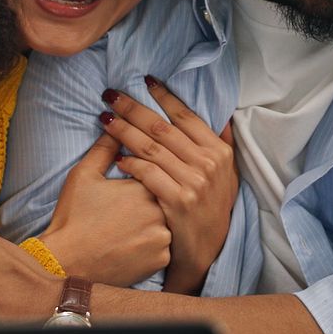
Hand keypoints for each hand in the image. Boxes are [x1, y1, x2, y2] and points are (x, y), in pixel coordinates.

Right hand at [39, 131, 171, 285]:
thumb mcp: (83, 175)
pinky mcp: (162, 259)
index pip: (156, 172)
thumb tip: (116, 124)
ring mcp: (164, 237)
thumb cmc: (73, 217)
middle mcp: (160, 210)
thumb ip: (104, 148)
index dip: (140, 179)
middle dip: (150, 200)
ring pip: (168, 222)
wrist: (67, 262)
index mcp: (144, 186)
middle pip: (165, 196)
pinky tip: (133, 244)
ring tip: (128, 229)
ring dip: (155, 223)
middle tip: (124, 212)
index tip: (126, 191)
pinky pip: (166, 247)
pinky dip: (154, 245)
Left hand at [100, 76, 237, 294]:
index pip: (186, 116)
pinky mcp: (178, 201)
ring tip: (105, 118)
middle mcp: (208, 164)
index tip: (144, 80)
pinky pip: (148, 173)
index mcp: (219, 152)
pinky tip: (116, 156)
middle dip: (133, 107)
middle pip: (163, 127)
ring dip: (124, 130)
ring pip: (151, 147)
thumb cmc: (211, 210)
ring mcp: (194, 183)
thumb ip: (224, 146)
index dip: (163, 96)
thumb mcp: (227, 177)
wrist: (204, 252)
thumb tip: (225, 117)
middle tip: (111, 94)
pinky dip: (130, 162)